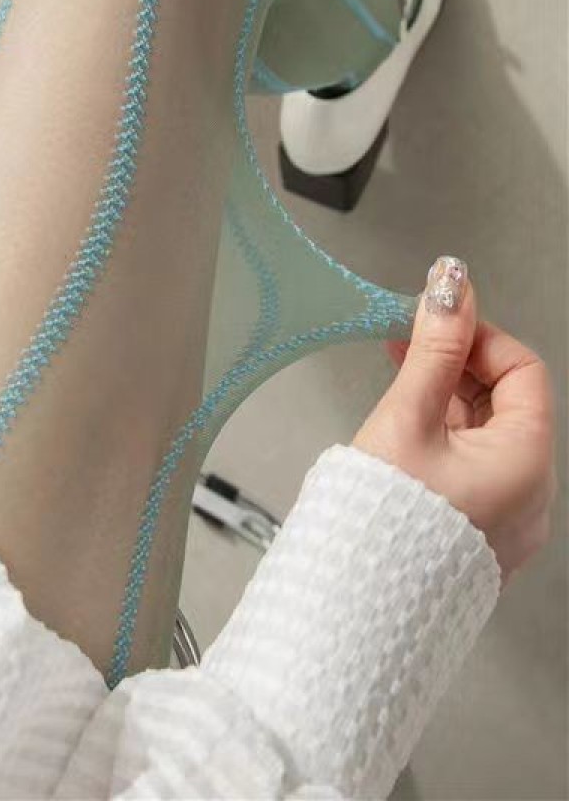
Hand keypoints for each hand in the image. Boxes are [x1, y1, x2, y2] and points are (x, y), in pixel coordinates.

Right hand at [353, 256, 556, 584]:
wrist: (355, 599)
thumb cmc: (383, 518)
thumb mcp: (407, 416)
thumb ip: (431, 347)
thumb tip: (451, 285)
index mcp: (526, 462)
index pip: (522, 370)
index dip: (478, 337)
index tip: (433, 322)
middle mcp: (529, 494)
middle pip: (506, 401)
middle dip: (456, 365)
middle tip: (406, 345)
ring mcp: (505, 518)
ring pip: (486, 434)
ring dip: (445, 400)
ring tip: (396, 387)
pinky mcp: (475, 532)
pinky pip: (472, 468)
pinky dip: (442, 438)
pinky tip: (402, 433)